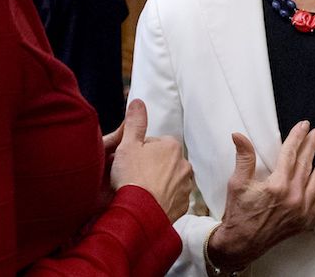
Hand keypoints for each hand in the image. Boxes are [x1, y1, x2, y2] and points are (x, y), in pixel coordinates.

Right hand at [109, 99, 192, 219]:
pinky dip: (162, 199)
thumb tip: (138, 102)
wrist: (140, 213)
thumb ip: (135, 122)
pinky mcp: (183, 205)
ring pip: (168, 180)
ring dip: (157, 184)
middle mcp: (184, 164)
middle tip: (133, 178)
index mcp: (172, 146)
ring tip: (140, 192)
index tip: (130, 162)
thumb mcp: (128, 145)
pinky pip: (172, 198)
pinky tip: (148, 202)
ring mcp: (186, 186)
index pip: (153, 144)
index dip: (138, 152)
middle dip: (150, 167)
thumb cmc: (132, 177)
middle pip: (162, 162)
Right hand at [206, 121, 314, 270]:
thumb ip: (243, 157)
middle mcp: (293, 197)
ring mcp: (302, 209)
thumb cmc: (239, 213)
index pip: (290, 154)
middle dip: (313, 145)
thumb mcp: (237, 183)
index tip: (303, 125)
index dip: (297, 137)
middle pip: (306, 163)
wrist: (242, 243)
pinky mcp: (306, 219)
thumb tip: (238, 136)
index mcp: (277, 185)